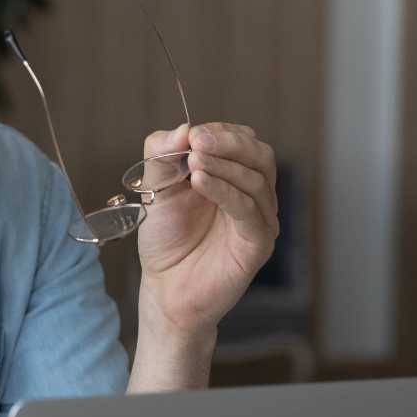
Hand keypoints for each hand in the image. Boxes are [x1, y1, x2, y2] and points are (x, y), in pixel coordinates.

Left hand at [134, 122, 278, 335]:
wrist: (166, 289)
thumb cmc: (166, 239)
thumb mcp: (156, 189)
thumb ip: (163, 156)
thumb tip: (183, 127)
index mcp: (234, 175)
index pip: (242, 140)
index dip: (219, 132)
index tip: (192, 133)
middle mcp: (253, 193)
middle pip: (259, 154)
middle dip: (229, 142)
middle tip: (198, 140)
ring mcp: (260, 218)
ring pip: (257, 179)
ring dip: (224, 165)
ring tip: (194, 161)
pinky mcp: (258, 242)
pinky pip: (249, 210)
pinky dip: (225, 191)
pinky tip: (200, 182)